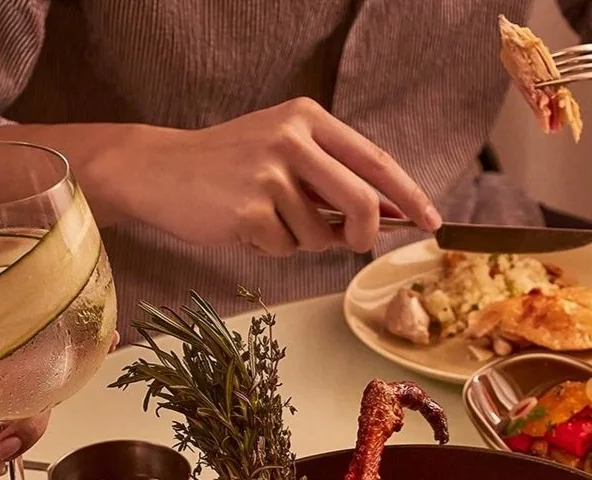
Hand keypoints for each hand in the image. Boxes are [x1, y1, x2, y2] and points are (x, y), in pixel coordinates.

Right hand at [104, 98, 440, 255]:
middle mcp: (293, 137)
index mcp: (309, 119)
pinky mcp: (249, 206)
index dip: (409, 195)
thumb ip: (331, 178)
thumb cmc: (229, 169)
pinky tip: (243, 225)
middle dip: (363, 235)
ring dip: (301, 242)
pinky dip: (271, 248)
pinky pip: (284, 247)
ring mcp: (270, 171)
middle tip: (353, 244)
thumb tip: (387, 216)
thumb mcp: (285, 154)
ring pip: (320, 234)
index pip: (376, 160)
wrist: (159, 170)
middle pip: (361, 202)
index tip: (432, 221)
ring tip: (268, 220)